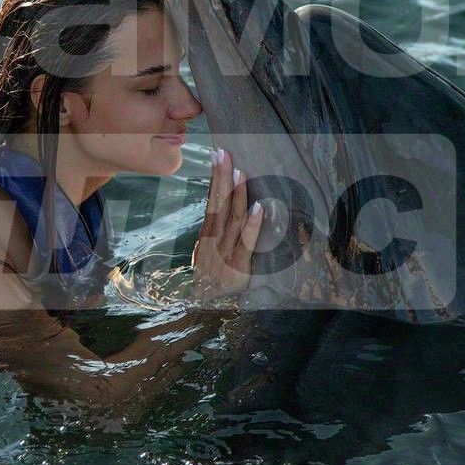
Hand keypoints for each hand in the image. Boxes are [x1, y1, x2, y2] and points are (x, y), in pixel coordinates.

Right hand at [191, 147, 265, 301]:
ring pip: (232, 220)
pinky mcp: (239, 268)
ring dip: (237, 195)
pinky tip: (259, 207)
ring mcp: (225, 254)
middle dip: (222, 177)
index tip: (217, 155)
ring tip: (241, 172)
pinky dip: (252, 225)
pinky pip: (246, 243)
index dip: (215, 178)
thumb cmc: (209, 281)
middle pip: (219, 204)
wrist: (205, 311)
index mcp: (207, 236)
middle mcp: (213, 242)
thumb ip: (213, 233)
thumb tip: (219, 205)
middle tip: (225, 153)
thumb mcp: (206, 254)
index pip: (211, 201)